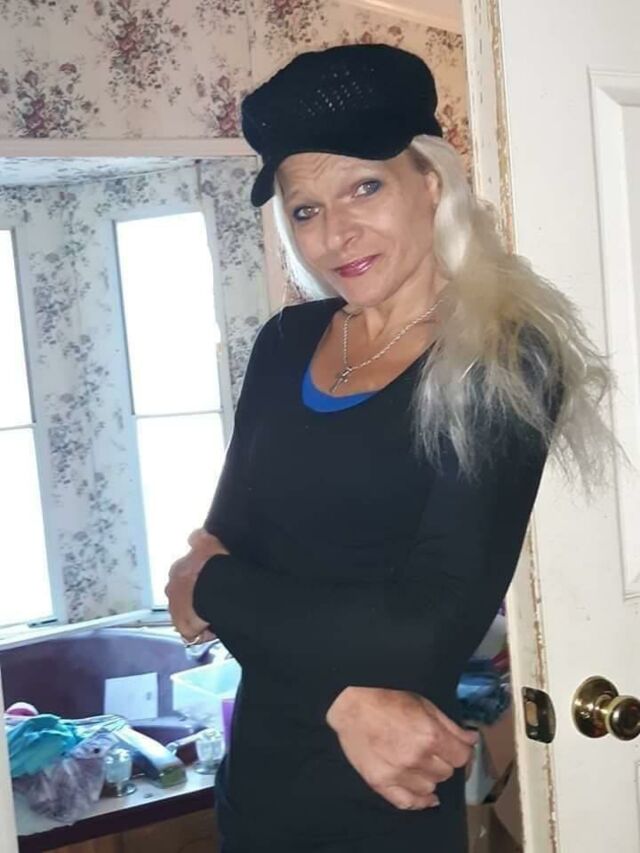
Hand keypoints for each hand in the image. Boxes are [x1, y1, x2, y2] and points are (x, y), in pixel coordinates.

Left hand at [165, 529, 228, 642]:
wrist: (214, 590)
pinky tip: (213, 628)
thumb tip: (194, 535)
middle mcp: (172, 590)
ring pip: (186, 613)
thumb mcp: (207, 541)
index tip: (209, 581)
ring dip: (196, 615)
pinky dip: (201, 631)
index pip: (183, 575)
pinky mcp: (184, 627)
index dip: (197, 579)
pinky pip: (192, 631)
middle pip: (182, 595)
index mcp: (177, 570)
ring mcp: (176, 610)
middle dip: (193, 598)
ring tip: (213, 615)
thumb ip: (198, 537)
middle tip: (212, 599)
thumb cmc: (212, 565)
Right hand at [326, 686, 477, 810]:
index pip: (461, 757)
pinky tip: (425, 795)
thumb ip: (450, 726)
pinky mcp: (381, 783)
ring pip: (430, 787)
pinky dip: (419, 801)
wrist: (351, 703)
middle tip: (431, 749)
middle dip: (443, 760)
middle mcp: (417, 758)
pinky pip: (407, 803)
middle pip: (446, 772)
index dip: (459, 750)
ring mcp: (398, 774)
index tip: (454, 746)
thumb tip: (472, 739)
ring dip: (429, 776)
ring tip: (420, 762)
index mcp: (430, 735)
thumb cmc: (389, 698)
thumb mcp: (424, 704)